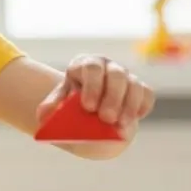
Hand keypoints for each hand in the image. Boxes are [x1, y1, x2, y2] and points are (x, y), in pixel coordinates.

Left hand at [36, 55, 154, 139]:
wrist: (87, 113)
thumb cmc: (70, 105)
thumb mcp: (57, 105)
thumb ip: (50, 108)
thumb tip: (43, 115)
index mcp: (83, 65)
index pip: (91, 68)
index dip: (92, 86)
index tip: (88, 107)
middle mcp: (107, 66)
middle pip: (116, 74)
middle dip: (112, 97)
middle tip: (106, 118)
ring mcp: (125, 76)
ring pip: (134, 84)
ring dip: (129, 105)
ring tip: (120, 124)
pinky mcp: (139, 88)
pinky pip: (147, 93)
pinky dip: (143, 106)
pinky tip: (135, 118)